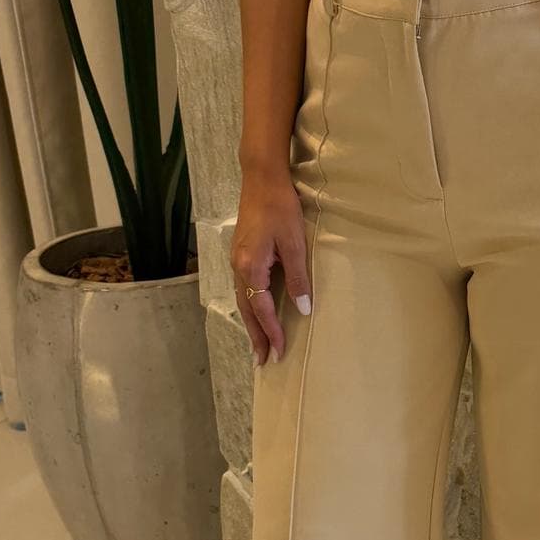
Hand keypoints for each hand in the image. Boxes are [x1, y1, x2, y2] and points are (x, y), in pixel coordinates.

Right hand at [231, 172, 310, 365]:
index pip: (262, 309)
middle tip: (263, 361)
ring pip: (243, 301)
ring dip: (252, 325)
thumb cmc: (280, 207)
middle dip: (256, 337)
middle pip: (247, 311)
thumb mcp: (294, 244)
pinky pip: (243, 289)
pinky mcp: (241, 254)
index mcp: (250, 267)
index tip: (280, 352)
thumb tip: (302, 308)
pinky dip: (250, 307)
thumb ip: (297, 278)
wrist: (261, 178)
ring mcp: (237, 260)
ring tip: (259, 345)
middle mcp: (238, 267)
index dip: (272, 332)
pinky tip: (256, 313)